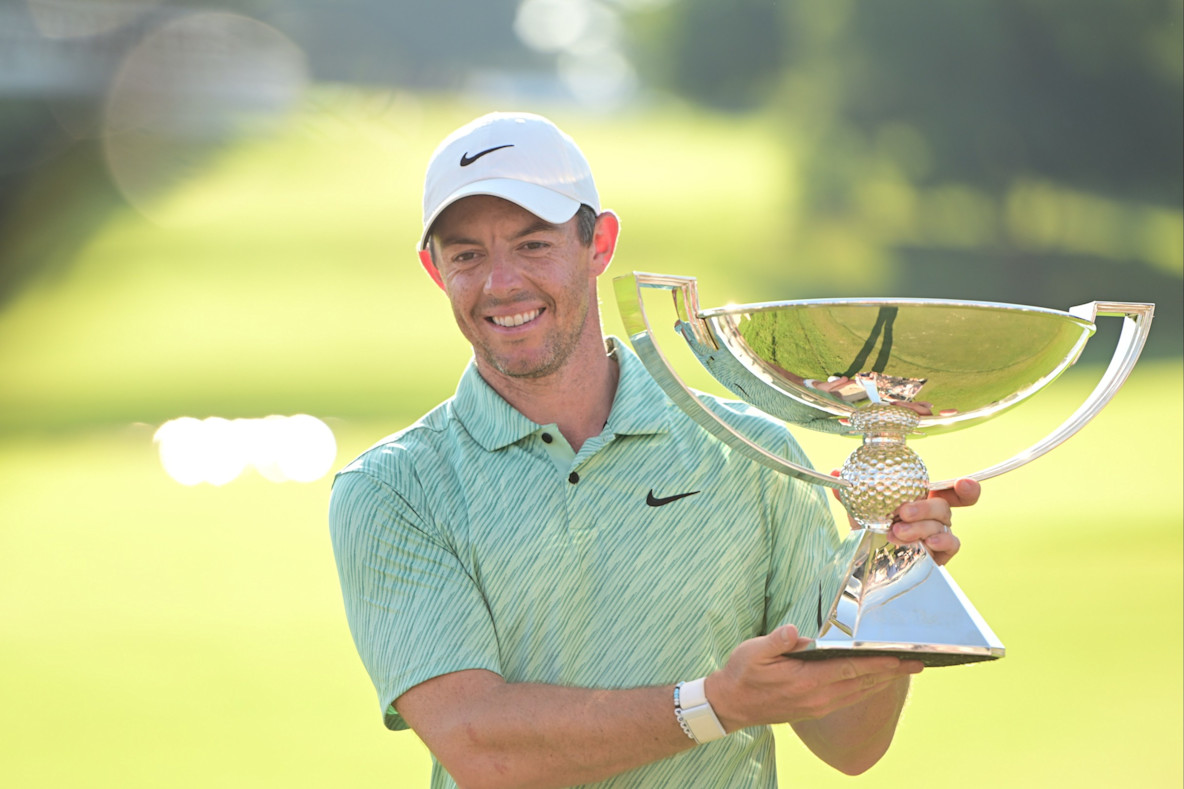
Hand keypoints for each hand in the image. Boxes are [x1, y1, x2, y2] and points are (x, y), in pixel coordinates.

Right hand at [704, 624, 922, 731]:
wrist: (731, 705)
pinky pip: (849, 699)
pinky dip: (867, 690)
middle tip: (918, 664)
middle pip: (863, 683)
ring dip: (883, 682)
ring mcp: (818, 706)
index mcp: (806, 681)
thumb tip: (794, 631)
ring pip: (859, 693)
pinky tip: (874, 683)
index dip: (878, 664)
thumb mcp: (753, 651)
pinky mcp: (815, 710)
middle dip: (891, 673)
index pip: (851, 670)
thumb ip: (776, 641)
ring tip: (903, 671)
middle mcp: (818, 697)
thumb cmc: (742, 673)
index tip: (901, 658)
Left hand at [831, 473, 978, 565]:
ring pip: (941, 526)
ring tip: (896, 533)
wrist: (869, 562)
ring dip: (919, 528)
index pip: (949, 489)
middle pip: (944, 506)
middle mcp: (935, 516)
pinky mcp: (940, 555)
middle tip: (902, 512)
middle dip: (926, 507)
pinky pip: (950, 546)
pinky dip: (940, 543)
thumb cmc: (874, 529)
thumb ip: (851, 493)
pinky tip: (927, 544)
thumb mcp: (862, 511)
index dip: (963, 487)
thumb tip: (835, 472)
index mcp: (922, 499)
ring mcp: (940, 535)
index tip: (964, 484)